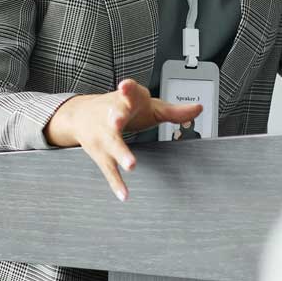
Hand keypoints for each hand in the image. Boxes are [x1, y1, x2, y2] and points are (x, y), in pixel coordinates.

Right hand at [44, 79, 202, 200]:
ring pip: (112, 144)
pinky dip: (116, 183)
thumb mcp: (148, 105)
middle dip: (115, 118)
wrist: (81, 114)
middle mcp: (111, 115)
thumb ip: (173, 110)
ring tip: (131, 164)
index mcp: (126, 100)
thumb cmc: (123, 107)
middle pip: (114, 116)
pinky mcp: (99, 153)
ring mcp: (104, 135)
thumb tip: (199, 109)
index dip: (127, 88)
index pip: (127, 91)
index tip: (125, 86)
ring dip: (120, 154)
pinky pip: (109, 169)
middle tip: (117, 122)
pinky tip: (125, 194)